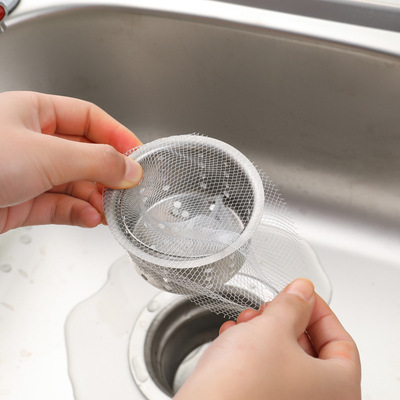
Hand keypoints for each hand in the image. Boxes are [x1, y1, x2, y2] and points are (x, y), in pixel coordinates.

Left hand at [0, 91, 142, 232]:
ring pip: (75, 184)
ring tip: (112, 210)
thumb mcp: (46, 154)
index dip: (117, 135)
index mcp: (35, 113)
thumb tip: (130, 168)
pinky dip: (78, 213)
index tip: (139, 156)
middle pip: (85, 154)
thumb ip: (96, 161)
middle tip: (128, 190)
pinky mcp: (21, 202)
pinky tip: (90, 218)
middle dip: (108, 174)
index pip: (90, 118)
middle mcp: (32, 142)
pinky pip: (60, 206)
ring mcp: (27, 173)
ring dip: (96, 199)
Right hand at [175, 279, 360, 399]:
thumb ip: (292, 305)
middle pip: (311, 351)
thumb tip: (302, 292)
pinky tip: (234, 339)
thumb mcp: (271, 330)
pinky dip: (254, 354)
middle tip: (271, 307)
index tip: (303, 296)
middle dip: (286, 322)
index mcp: (337, 390)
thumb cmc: (241, 388)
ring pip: (285, 362)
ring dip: (266, 334)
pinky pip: (268, 375)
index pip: (340, 342)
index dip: (320, 312)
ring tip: (247, 321)